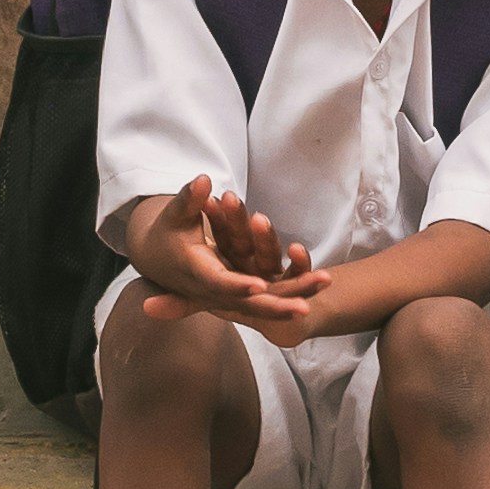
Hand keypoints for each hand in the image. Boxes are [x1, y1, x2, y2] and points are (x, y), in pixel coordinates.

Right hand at [130, 177, 317, 326]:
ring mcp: (234, 292)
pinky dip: (296, 282)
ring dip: (297, 293)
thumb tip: (202, 179)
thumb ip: (188, 200)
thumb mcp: (176, 215)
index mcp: (200, 275)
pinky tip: (321, 275)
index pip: (221, 284)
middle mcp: (219, 290)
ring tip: (326, 281)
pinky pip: (273, 291)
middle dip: (278, 306)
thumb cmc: (169, 233)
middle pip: (251, 303)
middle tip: (305, 309)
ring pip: (268, 300)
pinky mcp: (245, 289)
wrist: (163, 257)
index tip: (259, 286)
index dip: (239, 286)